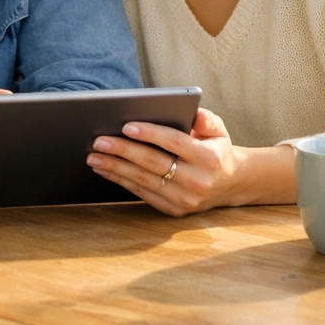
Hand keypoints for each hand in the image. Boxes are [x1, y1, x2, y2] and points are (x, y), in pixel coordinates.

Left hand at [87, 108, 271, 216]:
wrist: (230, 184)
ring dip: (116, 168)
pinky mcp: (174, 210)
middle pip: (153, 163)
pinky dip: (122, 181)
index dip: (150, 134)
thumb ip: (206, 120)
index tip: (127, 126)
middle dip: (123, 151)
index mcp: (209, 158)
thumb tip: (194, 113)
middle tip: (100, 141)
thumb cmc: (217, 150)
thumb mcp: (219, 130)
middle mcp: (198, 181)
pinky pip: (143, 194)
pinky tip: (106, 170)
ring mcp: (185, 199)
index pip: (175, 143)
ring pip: (144, 180)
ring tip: (94, 156)